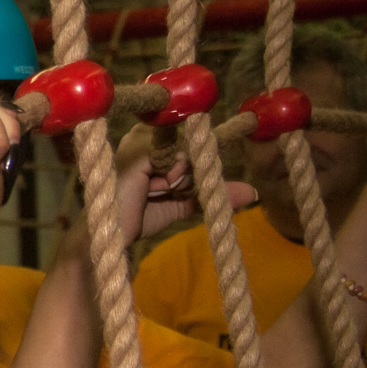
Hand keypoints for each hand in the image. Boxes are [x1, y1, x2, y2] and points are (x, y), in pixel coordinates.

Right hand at [110, 120, 248, 244]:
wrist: (112, 236)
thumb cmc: (140, 216)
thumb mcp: (184, 201)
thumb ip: (213, 192)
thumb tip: (254, 192)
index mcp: (150, 142)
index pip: (191, 135)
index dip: (205, 144)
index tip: (232, 131)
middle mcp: (142, 136)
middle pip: (192, 145)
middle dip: (189, 172)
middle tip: (165, 189)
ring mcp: (138, 142)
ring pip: (188, 154)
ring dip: (181, 177)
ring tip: (157, 191)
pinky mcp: (137, 154)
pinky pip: (177, 160)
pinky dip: (174, 178)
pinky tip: (153, 189)